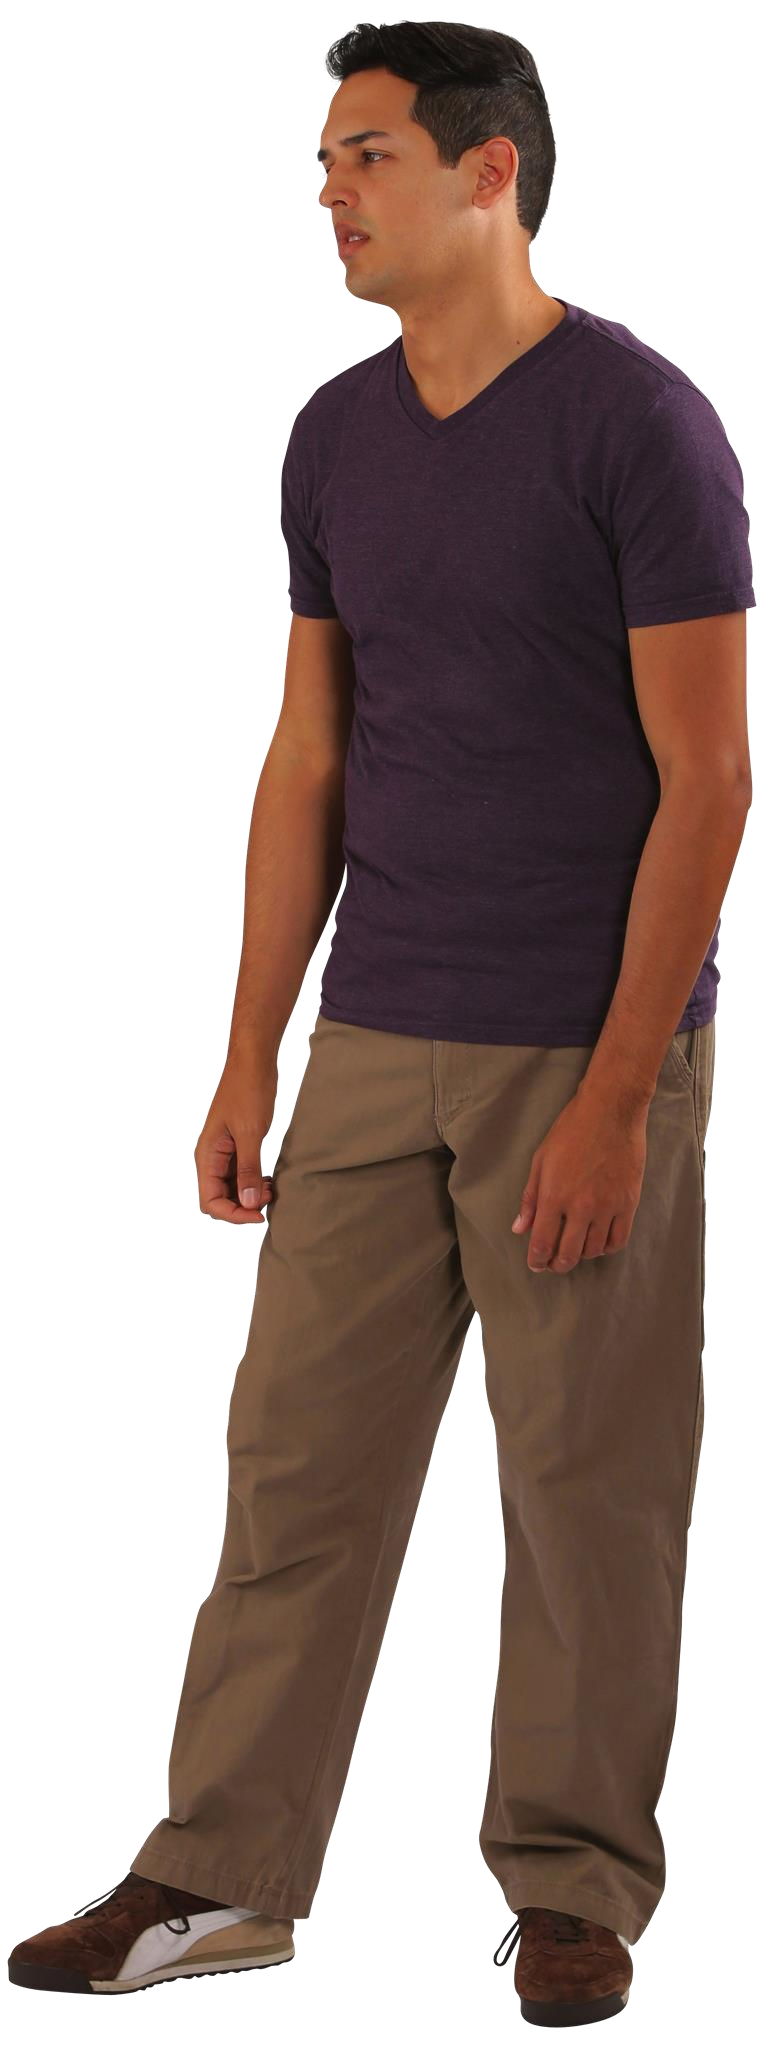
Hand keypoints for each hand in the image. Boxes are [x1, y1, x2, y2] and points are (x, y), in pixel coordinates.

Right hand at [194, 1052, 278, 1223]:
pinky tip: (269, 1178)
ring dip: (249, 1195)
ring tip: (270, 1188)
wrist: (253, 1060)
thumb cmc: (247, 1090)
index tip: (258, 1214)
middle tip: (265, 1200)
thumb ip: (248, 1168)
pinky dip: (254, 1181)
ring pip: (232, 1188)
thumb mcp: (250, 1131)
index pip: (210, 1201)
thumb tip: (247, 1203)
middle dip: (241, 1206)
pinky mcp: (238, 1145)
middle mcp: (211, 1157)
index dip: (233, 1214)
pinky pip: (242, 1174)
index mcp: (207, 1155)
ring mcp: (225, 1152)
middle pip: (218, 1198)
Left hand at [511, 1085, 648, 1273]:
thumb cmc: (572, 1130)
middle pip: (568, 1254)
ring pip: (594, 1250)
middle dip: (557, 1264)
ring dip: (581, 1255)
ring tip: (575, 1247)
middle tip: (553, 1263)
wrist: (611, 1111)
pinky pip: (619, 1239)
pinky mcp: (629, 1203)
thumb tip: (520, 1227)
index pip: (542, 1244)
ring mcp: (608, 1206)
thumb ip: (530, 1198)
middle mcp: (581, 1207)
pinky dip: (607, 1247)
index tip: (535, 1264)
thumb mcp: (541, 1160)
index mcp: (554, 1196)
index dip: (537, 1260)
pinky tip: (599, 1241)